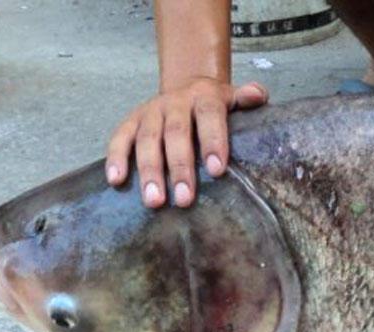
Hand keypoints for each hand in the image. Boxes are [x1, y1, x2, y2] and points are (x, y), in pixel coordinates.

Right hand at [105, 78, 268, 207]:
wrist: (188, 88)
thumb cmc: (216, 106)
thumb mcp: (233, 98)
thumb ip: (248, 98)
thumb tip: (258, 95)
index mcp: (204, 97)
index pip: (210, 117)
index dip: (213, 141)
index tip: (217, 170)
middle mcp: (175, 103)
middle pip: (176, 134)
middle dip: (180, 167)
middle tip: (184, 199)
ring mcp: (150, 112)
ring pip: (147, 140)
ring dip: (149, 171)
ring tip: (154, 201)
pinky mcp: (130, 121)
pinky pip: (119, 138)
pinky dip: (116, 158)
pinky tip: (116, 181)